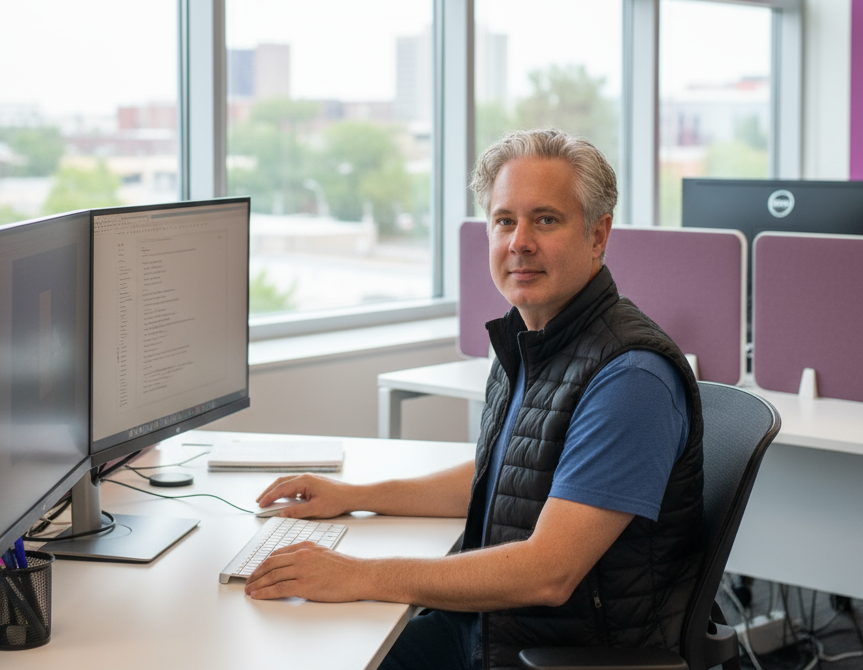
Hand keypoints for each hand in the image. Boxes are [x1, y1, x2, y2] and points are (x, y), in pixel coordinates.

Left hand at [244, 542, 367, 600]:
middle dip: (256, 573)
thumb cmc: (346, 567)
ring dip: (257, 583)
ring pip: (271, 576)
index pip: (277, 553)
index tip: (257, 570)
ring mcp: (302, 570)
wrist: (359, 575)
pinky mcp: (304, 585)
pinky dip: (265, 592)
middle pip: (270, 563)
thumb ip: (307, 556)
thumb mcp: (324, 553)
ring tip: (250, 590)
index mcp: (305, 546)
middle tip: (249, 581)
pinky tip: (258, 595)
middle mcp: (301, 556)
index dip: (263, 563)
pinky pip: (278, 589)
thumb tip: (292, 564)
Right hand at [256, 474, 356, 518]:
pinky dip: (286, 493)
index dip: (269, 496)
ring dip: (277, 491)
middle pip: (282, 482)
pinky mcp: (312, 485)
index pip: (281, 488)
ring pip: (287, 484)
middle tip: (259, 501)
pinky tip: (284, 500)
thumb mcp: (315, 509)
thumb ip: (297, 512)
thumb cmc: (337, 501)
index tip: (261, 504)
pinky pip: (294, 486)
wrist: (352, 496)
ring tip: (268, 501)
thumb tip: (282, 514)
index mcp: (304, 481)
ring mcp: (309, 480)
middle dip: (269, 492)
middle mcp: (305, 478)